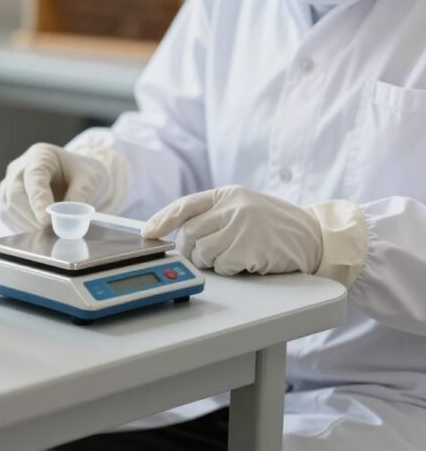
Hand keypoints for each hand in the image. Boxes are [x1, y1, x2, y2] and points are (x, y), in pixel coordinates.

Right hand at [0, 143, 111, 231]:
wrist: (74, 176)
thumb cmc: (80, 174)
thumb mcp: (90, 179)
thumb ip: (80, 196)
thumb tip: (66, 219)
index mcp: (41, 156)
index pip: (34, 177)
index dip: (38, 200)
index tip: (46, 221)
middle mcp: (19, 168)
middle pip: (14, 194)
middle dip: (32, 217)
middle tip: (52, 230)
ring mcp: (8, 184)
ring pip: (8, 208)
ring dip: (28, 225)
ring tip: (50, 230)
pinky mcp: (5, 201)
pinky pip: (8, 218)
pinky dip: (23, 228)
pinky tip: (40, 230)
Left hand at [141, 185, 322, 275]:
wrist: (315, 238)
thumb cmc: (275, 226)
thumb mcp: (244, 207)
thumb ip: (215, 214)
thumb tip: (177, 231)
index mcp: (229, 194)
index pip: (186, 205)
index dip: (163, 219)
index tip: (148, 232)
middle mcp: (234, 206)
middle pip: (189, 233)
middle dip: (191, 249)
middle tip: (207, 254)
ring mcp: (243, 226)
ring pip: (202, 251)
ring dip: (211, 261)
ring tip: (232, 257)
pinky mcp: (251, 248)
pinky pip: (222, 266)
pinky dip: (229, 269)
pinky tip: (246, 262)